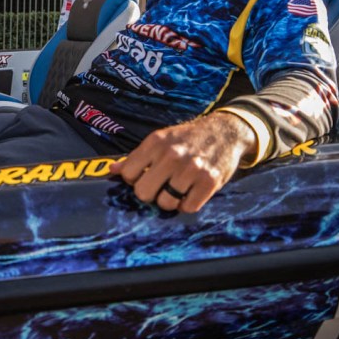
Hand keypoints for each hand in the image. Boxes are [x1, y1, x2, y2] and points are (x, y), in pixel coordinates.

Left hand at [109, 112, 256, 212]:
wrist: (225, 131)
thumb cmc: (187, 138)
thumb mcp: (160, 140)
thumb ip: (136, 156)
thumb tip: (112, 170)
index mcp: (155, 142)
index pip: (128, 174)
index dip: (134, 180)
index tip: (144, 176)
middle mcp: (172, 154)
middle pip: (143, 193)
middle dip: (150, 193)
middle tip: (159, 187)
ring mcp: (191, 168)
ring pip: (165, 203)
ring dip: (169, 201)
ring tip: (176, 189)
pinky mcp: (210, 181)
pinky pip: (188, 207)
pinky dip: (187, 205)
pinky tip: (190, 193)